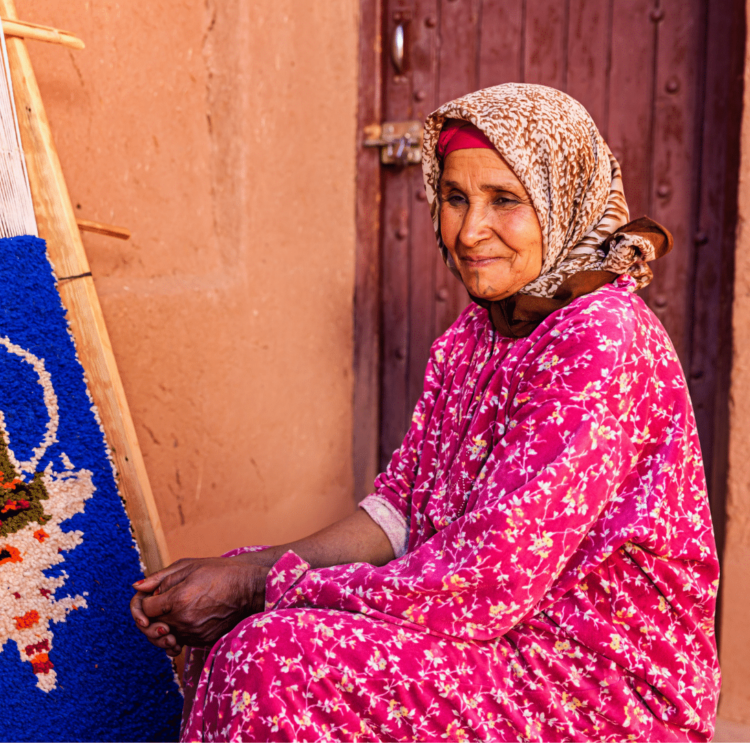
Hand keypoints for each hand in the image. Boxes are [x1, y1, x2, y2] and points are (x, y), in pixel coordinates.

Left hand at [130, 557, 268, 653]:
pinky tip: (184, 622)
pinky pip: (181, 641)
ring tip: (172, 614)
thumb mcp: (189, 566)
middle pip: (151, 628)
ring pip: (165, 637)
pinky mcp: (202, 641)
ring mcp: (193, 633)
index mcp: (177, 599)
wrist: (249, 589)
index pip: (144, 609)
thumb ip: (160, 578)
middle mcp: (183, 620)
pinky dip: (178, 633)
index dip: (142, 603)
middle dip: (149, 618)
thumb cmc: (220, 572)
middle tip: (158, 608)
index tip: (151, 597)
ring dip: (163, 627)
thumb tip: (136, 588)